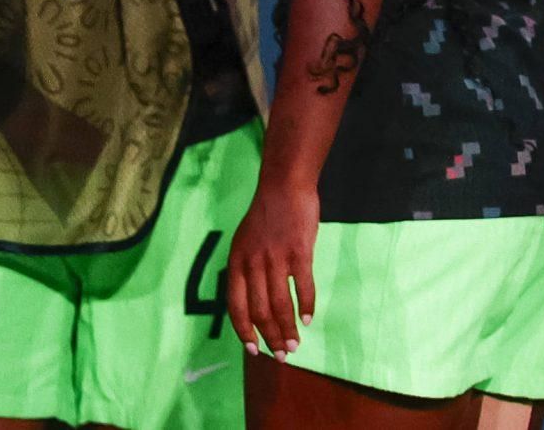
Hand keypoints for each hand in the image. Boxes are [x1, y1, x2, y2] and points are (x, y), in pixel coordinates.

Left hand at [225, 176, 318, 356]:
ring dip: (287, 329)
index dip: (244, 330)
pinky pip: (303, 286)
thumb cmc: (266, 218)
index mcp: (236, 261)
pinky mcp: (299, 252)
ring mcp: (275, 257)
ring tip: (295, 346)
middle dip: (270, 337)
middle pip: (259, 310)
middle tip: (282, 355)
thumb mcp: (245, 243)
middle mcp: (252, 261)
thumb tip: (253, 306)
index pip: (235, 305)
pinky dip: (306, 306)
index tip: (253, 349)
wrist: (283, 187)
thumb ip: (247, 271)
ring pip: (279, 304)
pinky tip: (308, 319)